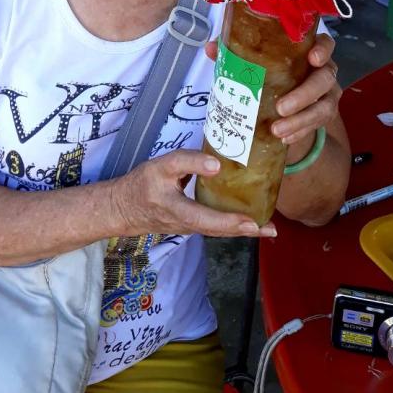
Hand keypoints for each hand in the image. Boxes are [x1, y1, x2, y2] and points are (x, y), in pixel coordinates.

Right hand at [108, 149, 276, 239]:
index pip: (208, 219)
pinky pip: (213, 226)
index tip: (253, 223)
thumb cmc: (141, 185)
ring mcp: (189, 227)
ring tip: (266, 226)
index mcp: (178, 210)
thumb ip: (188, 162)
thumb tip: (217, 164)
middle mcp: (187, 224)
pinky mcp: (189, 224)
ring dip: (242, 230)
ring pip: (218, 231)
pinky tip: (243, 218)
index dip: (231, 221)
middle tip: (271, 229)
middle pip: (220, 231)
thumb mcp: (160, 166)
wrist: (121, 208)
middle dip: (246, 231)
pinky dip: (230, 224)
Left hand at [204, 33, 340, 145]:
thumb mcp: (253, 62)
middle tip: (280, 108)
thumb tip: (210, 48)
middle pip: (325, 78)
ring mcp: (327, 94)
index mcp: (308, 51)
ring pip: (324, 107)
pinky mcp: (324, 115)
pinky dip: (300, 132)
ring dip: (301, 120)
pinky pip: (317, 125)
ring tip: (277, 130)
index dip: (323, 49)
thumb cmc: (269, 74)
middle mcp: (323, 71)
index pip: (325, 44)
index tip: (312, 58)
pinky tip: (284, 139)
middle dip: (304, 94)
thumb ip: (235, 52)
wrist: (282, 103)